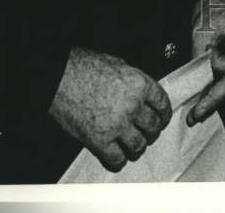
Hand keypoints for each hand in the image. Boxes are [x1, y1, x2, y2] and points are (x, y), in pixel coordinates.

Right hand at [48, 47, 170, 171]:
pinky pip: (117, 159)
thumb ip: (133, 79)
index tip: (162, 119)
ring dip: (137, 148)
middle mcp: (132, 105)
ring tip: (133, 147)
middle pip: (153, 127)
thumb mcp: (118, 64)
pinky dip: (119, 161)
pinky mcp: (100, 140)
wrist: (60, 77)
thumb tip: (139, 90)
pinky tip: (116, 157)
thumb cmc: (84, 66)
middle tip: (147, 134)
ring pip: (139, 146)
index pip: (162, 104)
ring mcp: (117, 125)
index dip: (164, 114)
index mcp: (139, 84)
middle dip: (152, 132)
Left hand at [188, 0, 224, 125]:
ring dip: (212, 99)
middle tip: (195, 115)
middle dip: (213, 101)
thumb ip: (201, 49)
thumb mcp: (204, 25)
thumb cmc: (215, 5)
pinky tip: (201, 100)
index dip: (216, 70)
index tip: (203, 61)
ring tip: (195, 114)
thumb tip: (197, 72)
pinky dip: (213, 90)